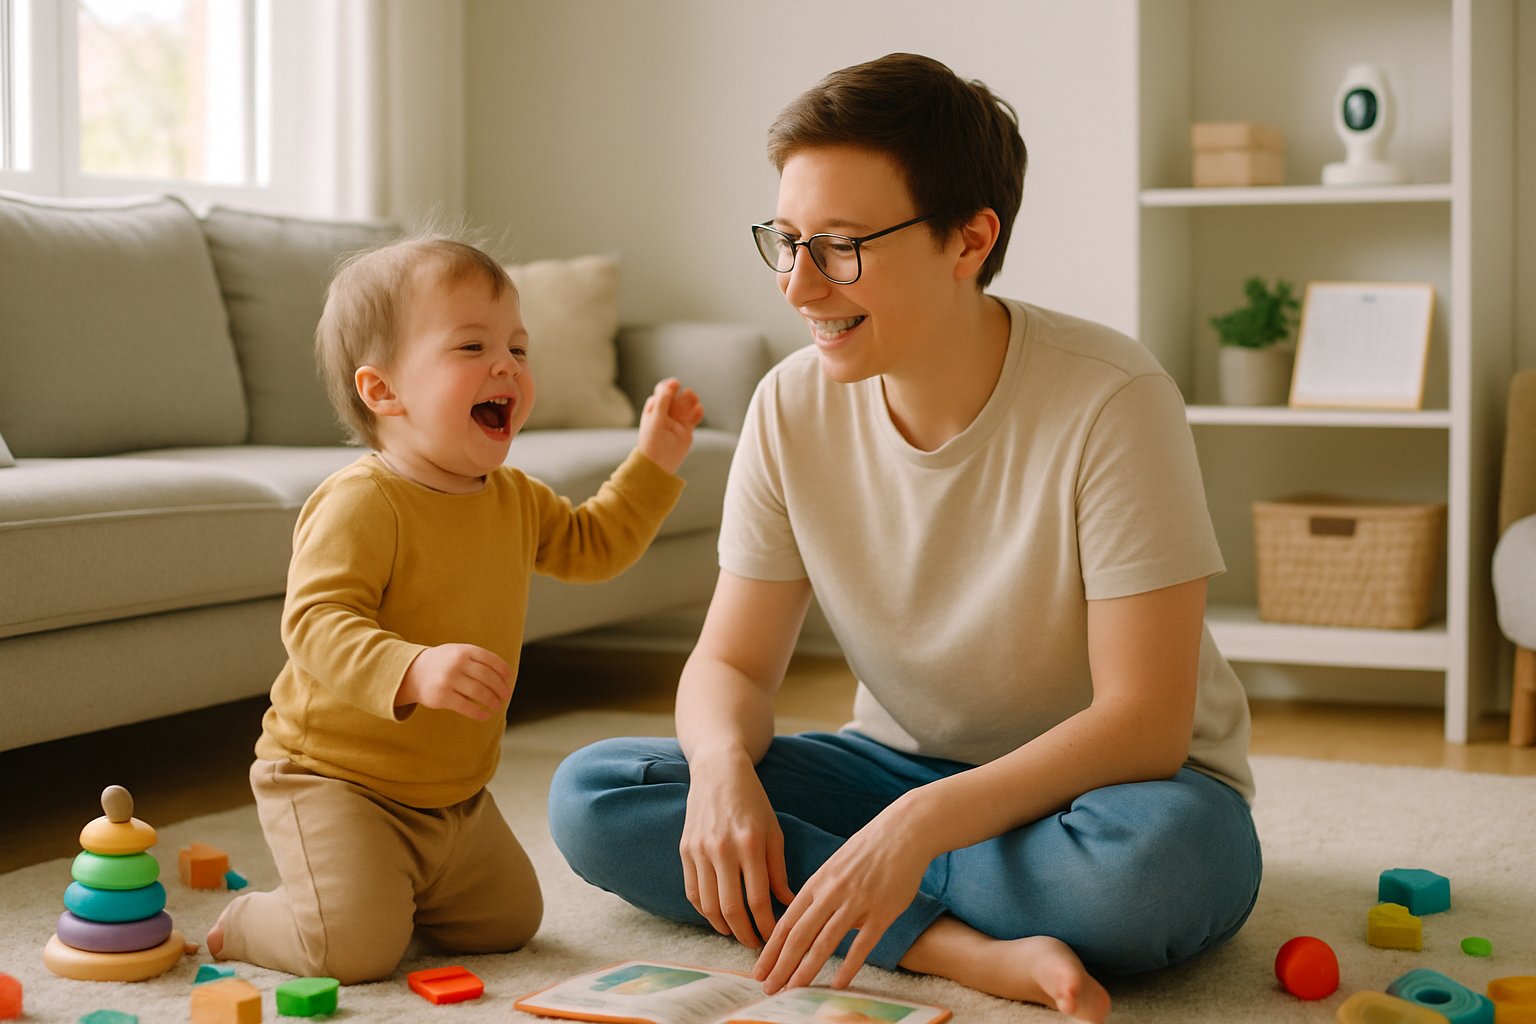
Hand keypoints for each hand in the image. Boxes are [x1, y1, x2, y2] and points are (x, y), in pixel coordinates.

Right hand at [396, 643, 511, 719]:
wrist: (413, 672)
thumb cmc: (444, 663)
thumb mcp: (459, 652)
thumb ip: (479, 660)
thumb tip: (504, 678)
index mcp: (464, 650)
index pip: (492, 661)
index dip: (503, 672)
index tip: (508, 681)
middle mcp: (457, 663)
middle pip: (488, 678)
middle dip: (500, 689)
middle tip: (505, 696)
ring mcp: (448, 679)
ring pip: (479, 692)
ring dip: (492, 701)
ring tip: (497, 706)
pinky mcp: (441, 697)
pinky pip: (466, 706)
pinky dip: (479, 713)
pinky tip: (485, 715)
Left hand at [637, 378, 703, 474]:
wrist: (657, 466)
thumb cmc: (651, 443)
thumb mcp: (656, 419)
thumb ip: (663, 401)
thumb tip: (670, 384)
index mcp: (654, 408)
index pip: (663, 391)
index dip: (670, 386)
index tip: (676, 384)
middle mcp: (665, 413)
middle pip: (677, 397)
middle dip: (683, 394)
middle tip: (688, 394)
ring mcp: (677, 422)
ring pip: (687, 406)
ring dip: (691, 401)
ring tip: (695, 401)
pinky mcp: (686, 430)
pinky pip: (694, 418)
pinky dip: (697, 413)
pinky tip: (698, 411)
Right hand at [680, 753, 795, 949]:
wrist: (718, 772)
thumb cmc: (753, 801)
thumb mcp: (773, 831)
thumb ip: (778, 870)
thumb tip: (787, 904)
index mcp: (749, 844)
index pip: (758, 900)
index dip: (766, 925)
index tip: (773, 938)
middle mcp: (722, 849)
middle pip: (731, 909)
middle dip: (744, 934)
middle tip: (755, 945)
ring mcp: (699, 851)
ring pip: (708, 906)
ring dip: (723, 927)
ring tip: (737, 933)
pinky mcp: (685, 850)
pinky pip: (692, 892)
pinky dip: (704, 911)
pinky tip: (718, 916)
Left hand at [754, 803, 932, 992]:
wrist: (903, 832)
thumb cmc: (868, 849)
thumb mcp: (835, 867)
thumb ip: (821, 895)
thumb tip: (811, 924)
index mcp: (817, 882)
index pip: (786, 922)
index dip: (770, 950)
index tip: (759, 971)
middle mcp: (831, 893)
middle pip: (798, 936)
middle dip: (780, 965)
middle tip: (767, 988)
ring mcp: (857, 903)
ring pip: (825, 943)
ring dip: (805, 970)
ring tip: (792, 990)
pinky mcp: (882, 912)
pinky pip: (862, 945)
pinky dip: (848, 967)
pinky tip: (836, 985)